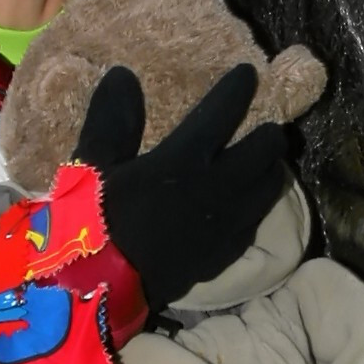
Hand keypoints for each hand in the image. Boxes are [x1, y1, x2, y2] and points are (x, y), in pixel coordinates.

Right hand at [74, 63, 287, 311]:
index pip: (221, 114)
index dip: (237, 90)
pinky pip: (254, 221)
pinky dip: (258, 205)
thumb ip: (111, 120)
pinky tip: (250, 204)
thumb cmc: (92, 223)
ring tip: (268, 163)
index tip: (247, 74)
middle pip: (261, 152)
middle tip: (270, 127)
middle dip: (270, 135)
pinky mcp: (226, 254)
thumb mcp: (93, 165)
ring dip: (271, 169)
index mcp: (183, 160)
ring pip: (267, 189)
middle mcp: (215, 189)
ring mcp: (226, 225)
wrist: (101, 289)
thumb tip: (123, 75)